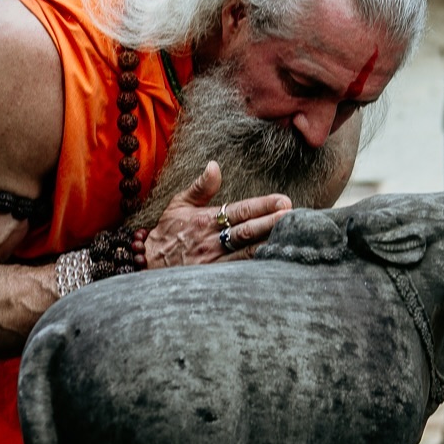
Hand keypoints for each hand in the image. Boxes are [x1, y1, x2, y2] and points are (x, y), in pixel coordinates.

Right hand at [143, 161, 290, 267]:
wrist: (150, 264)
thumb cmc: (168, 232)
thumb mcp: (179, 204)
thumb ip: (200, 187)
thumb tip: (214, 166)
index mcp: (206, 219)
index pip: (240, 210)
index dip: (263, 206)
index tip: (283, 200)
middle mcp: (212, 240)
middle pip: (247, 231)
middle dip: (272, 223)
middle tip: (293, 216)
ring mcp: (214, 261)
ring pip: (247, 252)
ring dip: (270, 244)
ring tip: (292, 237)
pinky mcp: (215, 278)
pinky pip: (240, 271)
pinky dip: (258, 266)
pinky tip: (276, 262)